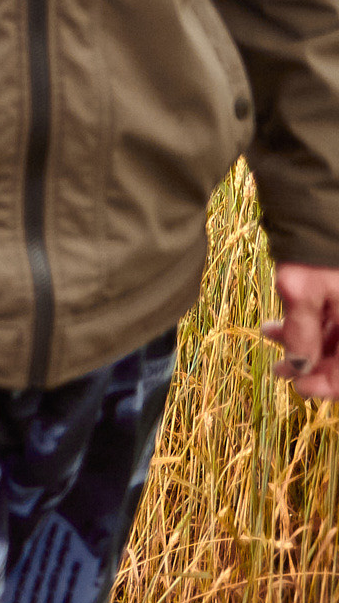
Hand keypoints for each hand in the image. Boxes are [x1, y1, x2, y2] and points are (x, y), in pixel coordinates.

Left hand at [265, 261, 338, 399]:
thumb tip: (298, 368)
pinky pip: (328, 322)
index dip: (328, 385)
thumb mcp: (302, 293)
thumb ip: (302, 333)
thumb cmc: (315, 254)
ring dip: (302, 345)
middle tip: (279, 369)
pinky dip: (304, 328)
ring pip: (332, 340)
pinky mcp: (338, 299)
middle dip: (310, 364)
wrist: (315, 214)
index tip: (299, 388)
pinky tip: (275, 327)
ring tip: (270, 339)